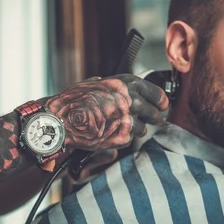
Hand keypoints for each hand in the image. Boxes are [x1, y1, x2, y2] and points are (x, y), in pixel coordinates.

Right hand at [45, 74, 168, 150]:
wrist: (62, 120)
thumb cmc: (75, 101)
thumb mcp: (97, 83)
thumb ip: (116, 86)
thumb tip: (126, 88)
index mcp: (128, 84)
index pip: (158, 94)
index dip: (160, 102)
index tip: (161, 106)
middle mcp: (132, 100)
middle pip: (156, 114)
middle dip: (152, 118)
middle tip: (147, 120)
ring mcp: (129, 120)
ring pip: (144, 129)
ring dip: (135, 129)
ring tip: (117, 126)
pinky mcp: (123, 137)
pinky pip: (130, 139)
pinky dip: (122, 138)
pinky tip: (109, 132)